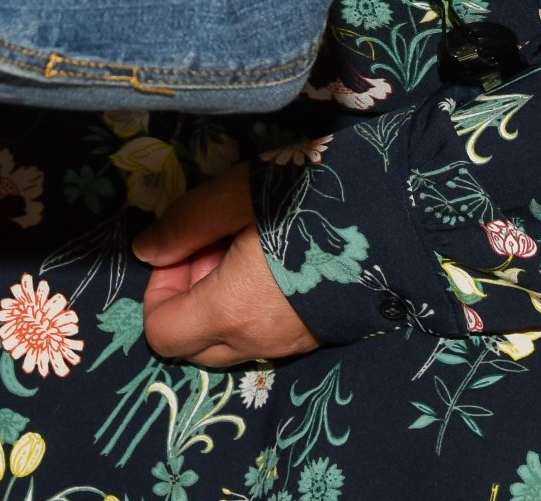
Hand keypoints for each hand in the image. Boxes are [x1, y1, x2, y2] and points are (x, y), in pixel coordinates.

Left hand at [136, 163, 316, 366]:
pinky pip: (261, 337)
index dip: (156, 291)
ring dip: (217, 303)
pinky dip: (248, 309)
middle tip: (205, 247)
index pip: (162, 334)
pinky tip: (268, 262)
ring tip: (239, 248)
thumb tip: (146, 251)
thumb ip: (183, 226)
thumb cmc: (305, 199)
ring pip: (228, 342)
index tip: (178, 250)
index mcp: (230, 311)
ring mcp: (289, 344)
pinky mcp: (315, 336)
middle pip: (191, 346)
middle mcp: (257, 341)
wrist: (394, 218)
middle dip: (185, 299)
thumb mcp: (232, 195)